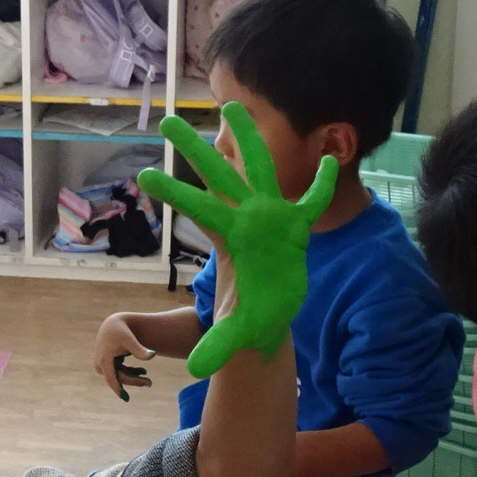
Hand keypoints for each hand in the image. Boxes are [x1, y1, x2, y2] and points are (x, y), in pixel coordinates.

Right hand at [93, 314, 154, 399]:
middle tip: (150, 383)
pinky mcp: (106, 365)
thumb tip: (153, 355)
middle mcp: (100, 365)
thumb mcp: (130, 340)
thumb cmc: (121, 331)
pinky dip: (131, 373)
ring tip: (149, 381)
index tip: (126, 398)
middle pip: (119, 378)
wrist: (112, 324)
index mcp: (104, 360)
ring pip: (120, 376)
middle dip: (134, 381)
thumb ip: (140, 350)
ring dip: (134, 378)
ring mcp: (102, 366)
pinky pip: (119, 372)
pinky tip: (142, 372)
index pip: (111, 378)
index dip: (118, 389)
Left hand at [137, 102, 333, 378]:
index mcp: (229, 240)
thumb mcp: (238, 333)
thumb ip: (220, 346)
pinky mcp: (297, 227)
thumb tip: (198, 369)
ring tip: (230, 107)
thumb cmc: (252, 320)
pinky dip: (322, 183)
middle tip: (168, 120)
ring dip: (248, 139)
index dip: (174, 194)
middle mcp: (246, 221)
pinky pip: (312, 200)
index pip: (198, 210)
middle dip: (195, 150)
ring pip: (259, 169)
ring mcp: (272, 219)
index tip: (144, 175)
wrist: (271, 317)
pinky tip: (332, 160)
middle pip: (219, 177)